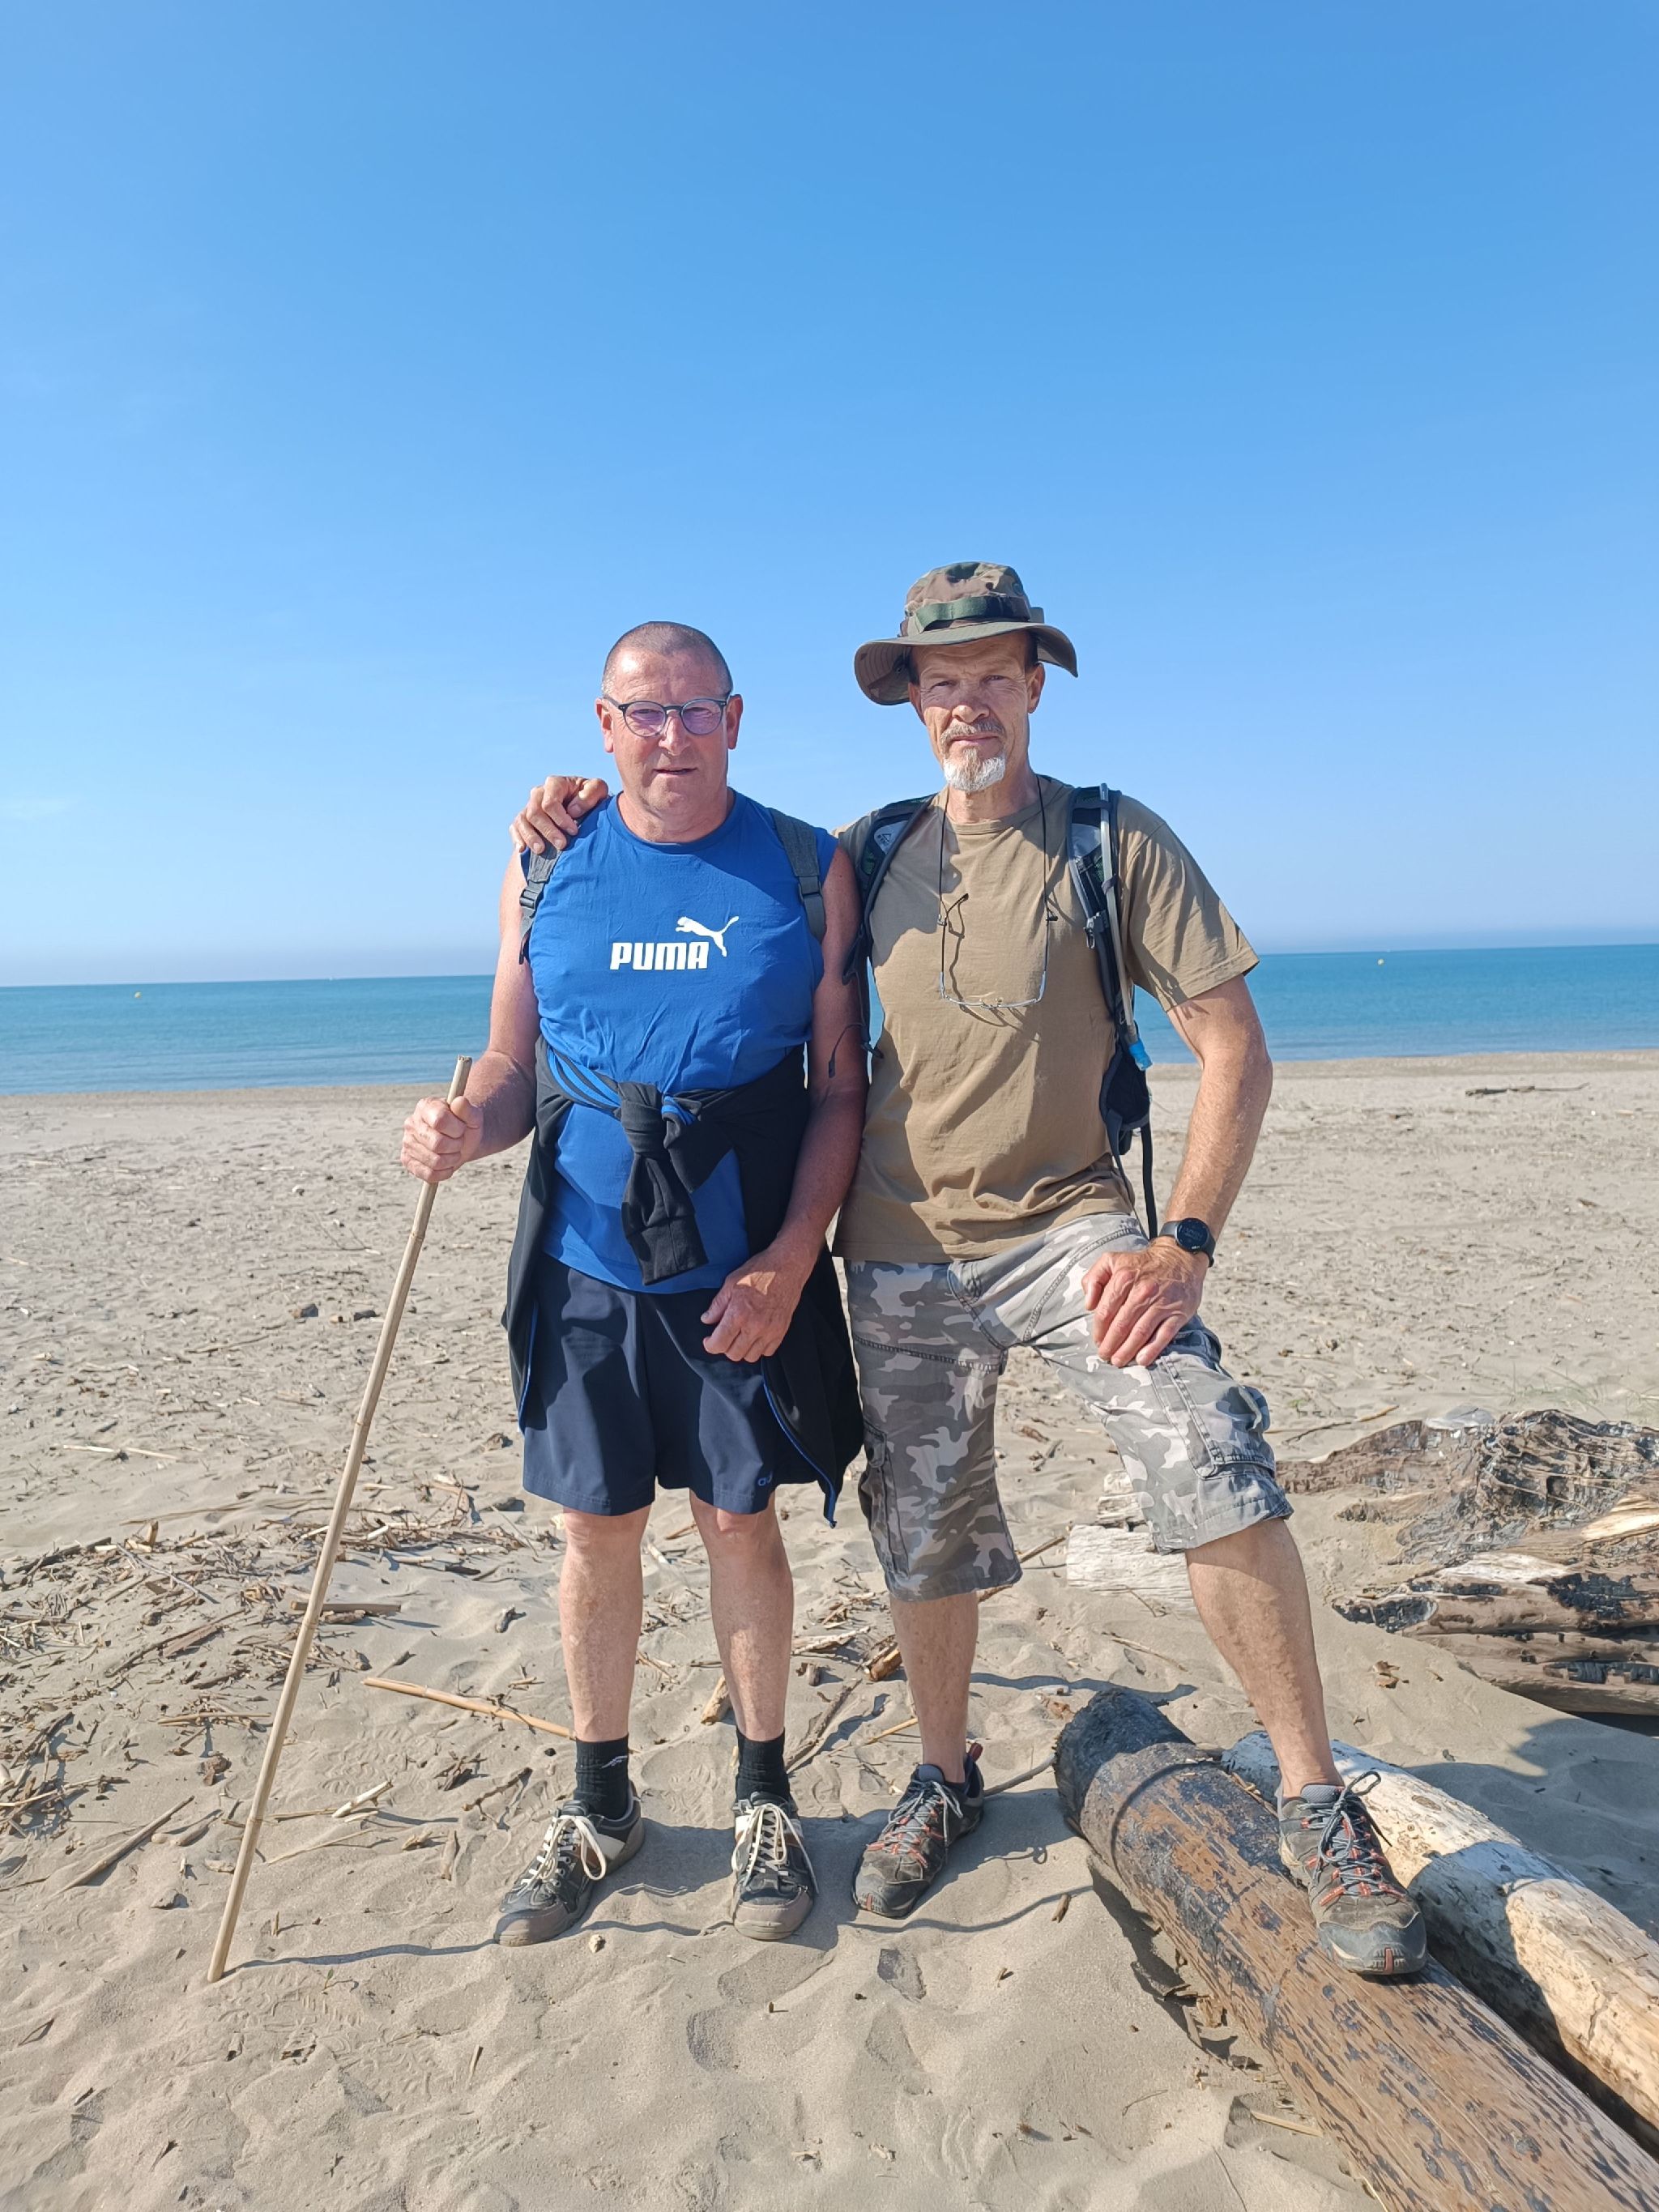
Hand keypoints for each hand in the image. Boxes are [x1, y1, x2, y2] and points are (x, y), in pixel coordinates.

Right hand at [401, 1093, 483, 1183]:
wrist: (461, 1140)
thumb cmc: (465, 1126)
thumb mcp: (473, 1116)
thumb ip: (467, 1109)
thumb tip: (459, 1102)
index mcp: (425, 1106)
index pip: (440, 1120)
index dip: (457, 1129)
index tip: (462, 1128)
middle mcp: (411, 1123)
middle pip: (437, 1144)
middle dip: (456, 1146)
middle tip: (458, 1142)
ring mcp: (407, 1142)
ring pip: (435, 1161)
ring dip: (452, 1160)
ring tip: (453, 1152)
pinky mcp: (407, 1160)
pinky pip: (428, 1174)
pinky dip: (444, 1172)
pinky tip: (447, 1164)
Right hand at [511, 774, 609, 854]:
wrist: (582, 808)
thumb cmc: (590, 798)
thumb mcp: (598, 790)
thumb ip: (590, 794)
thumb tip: (572, 810)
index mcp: (555, 784)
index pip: (550, 802)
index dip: (561, 818)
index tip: (574, 831)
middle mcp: (538, 793)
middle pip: (535, 812)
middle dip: (548, 830)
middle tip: (562, 845)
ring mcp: (529, 806)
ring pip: (523, 820)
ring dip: (531, 837)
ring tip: (541, 850)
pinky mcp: (523, 820)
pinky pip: (516, 827)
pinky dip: (518, 838)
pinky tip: (523, 850)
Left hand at [701, 1246, 809, 1362]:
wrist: (787, 1266)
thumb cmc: (760, 1270)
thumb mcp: (731, 1282)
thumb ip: (717, 1305)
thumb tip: (707, 1319)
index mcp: (738, 1314)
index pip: (719, 1344)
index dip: (710, 1345)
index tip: (709, 1340)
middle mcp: (754, 1326)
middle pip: (733, 1354)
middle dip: (724, 1348)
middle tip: (724, 1336)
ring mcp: (770, 1331)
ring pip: (750, 1356)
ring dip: (742, 1350)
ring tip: (739, 1336)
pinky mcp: (781, 1331)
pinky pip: (767, 1352)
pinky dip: (759, 1348)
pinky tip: (754, 1336)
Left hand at [1082, 1240, 1207, 1367]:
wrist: (1179, 1257)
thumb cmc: (1141, 1264)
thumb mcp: (1111, 1260)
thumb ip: (1093, 1279)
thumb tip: (1088, 1304)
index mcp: (1124, 1278)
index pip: (1105, 1311)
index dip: (1099, 1330)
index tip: (1097, 1341)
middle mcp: (1142, 1291)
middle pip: (1121, 1325)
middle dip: (1110, 1345)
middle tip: (1105, 1356)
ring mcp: (1162, 1303)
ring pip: (1140, 1333)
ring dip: (1127, 1351)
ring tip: (1118, 1361)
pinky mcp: (1178, 1312)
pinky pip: (1163, 1335)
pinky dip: (1152, 1350)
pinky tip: (1142, 1360)